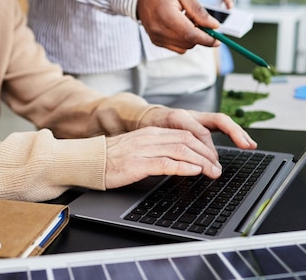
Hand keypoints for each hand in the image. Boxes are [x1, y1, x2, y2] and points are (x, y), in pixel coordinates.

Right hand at [104, 109, 256, 188]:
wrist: (87, 160)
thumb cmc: (109, 159)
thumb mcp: (136, 149)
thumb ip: (155, 151)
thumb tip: (177, 160)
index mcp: (150, 133)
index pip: (184, 134)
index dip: (203, 146)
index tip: (213, 158)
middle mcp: (149, 138)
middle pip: (187, 141)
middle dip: (207, 154)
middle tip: (218, 167)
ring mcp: (144, 150)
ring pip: (181, 150)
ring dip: (201, 162)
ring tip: (212, 172)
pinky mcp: (138, 163)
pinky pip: (166, 163)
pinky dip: (184, 167)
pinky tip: (194, 171)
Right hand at [136, 0, 219, 53]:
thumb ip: (199, 10)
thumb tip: (214, 26)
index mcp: (166, 15)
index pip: (190, 34)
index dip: (206, 39)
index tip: (218, 41)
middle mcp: (159, 30)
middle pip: (189, 42)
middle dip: (200, 35)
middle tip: (200, 20)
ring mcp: (156, 38)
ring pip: (185, 47)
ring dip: (192, 38)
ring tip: (187, 20)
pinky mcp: (156, 42)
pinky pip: (177, 47)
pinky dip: (183, 40)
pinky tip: (179, 26)